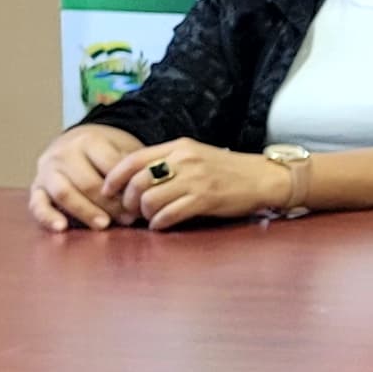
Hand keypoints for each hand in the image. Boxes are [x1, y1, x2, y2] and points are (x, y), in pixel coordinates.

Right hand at [28, 123, 142, 229]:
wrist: (74, 142)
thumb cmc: (105, 152)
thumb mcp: (122, 148)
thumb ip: (132, 165)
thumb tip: (147, 190)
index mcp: (89, 140)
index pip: (110, 166)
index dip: (126, 185)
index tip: (141, 201)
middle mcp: (64, 153)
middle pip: (88, 182)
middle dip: (110, 204)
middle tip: (129, 218)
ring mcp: (47, 170)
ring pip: (64, 193)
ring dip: (85, 211)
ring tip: (104, 225)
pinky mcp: (36, 187)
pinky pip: (37, 204)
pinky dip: (47, 217)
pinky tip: (61, 228)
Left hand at [96, 139, 281, 231]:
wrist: (265, 178)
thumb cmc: (229, 170)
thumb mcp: (197, 155)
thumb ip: (168, 161)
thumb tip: (135, 180)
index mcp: (179, 147)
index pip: (133, 159)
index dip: (114, 177)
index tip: (107, 191)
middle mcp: (185, 160)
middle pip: (138, 181)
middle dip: (128, 201)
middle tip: (132, 211)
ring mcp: (196, 180)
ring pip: (150, 199)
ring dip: (145, 214)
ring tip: (150, 218)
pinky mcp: (205, 199)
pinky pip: (169, 214)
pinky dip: (160, 223)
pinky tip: (163, 224)